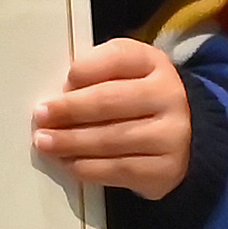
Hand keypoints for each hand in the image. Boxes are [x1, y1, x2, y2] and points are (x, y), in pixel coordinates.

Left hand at [33, 37, 195, 197]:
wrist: (186, 137)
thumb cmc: (140, 98)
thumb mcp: (127, 71)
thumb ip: (98, 71)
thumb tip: (62, 93)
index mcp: (154, 63)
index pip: (117, 58)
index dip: (85, 70)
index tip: (62, 83)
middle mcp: (169, 96)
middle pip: (109, 101)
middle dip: (69, 110)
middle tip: (41, 116)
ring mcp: (171, 136)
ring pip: (111, 139)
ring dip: (70, 142)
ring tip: (45, 142)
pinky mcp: (164, 170)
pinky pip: (118, 170)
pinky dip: (88, 168)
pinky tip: (69, 163)